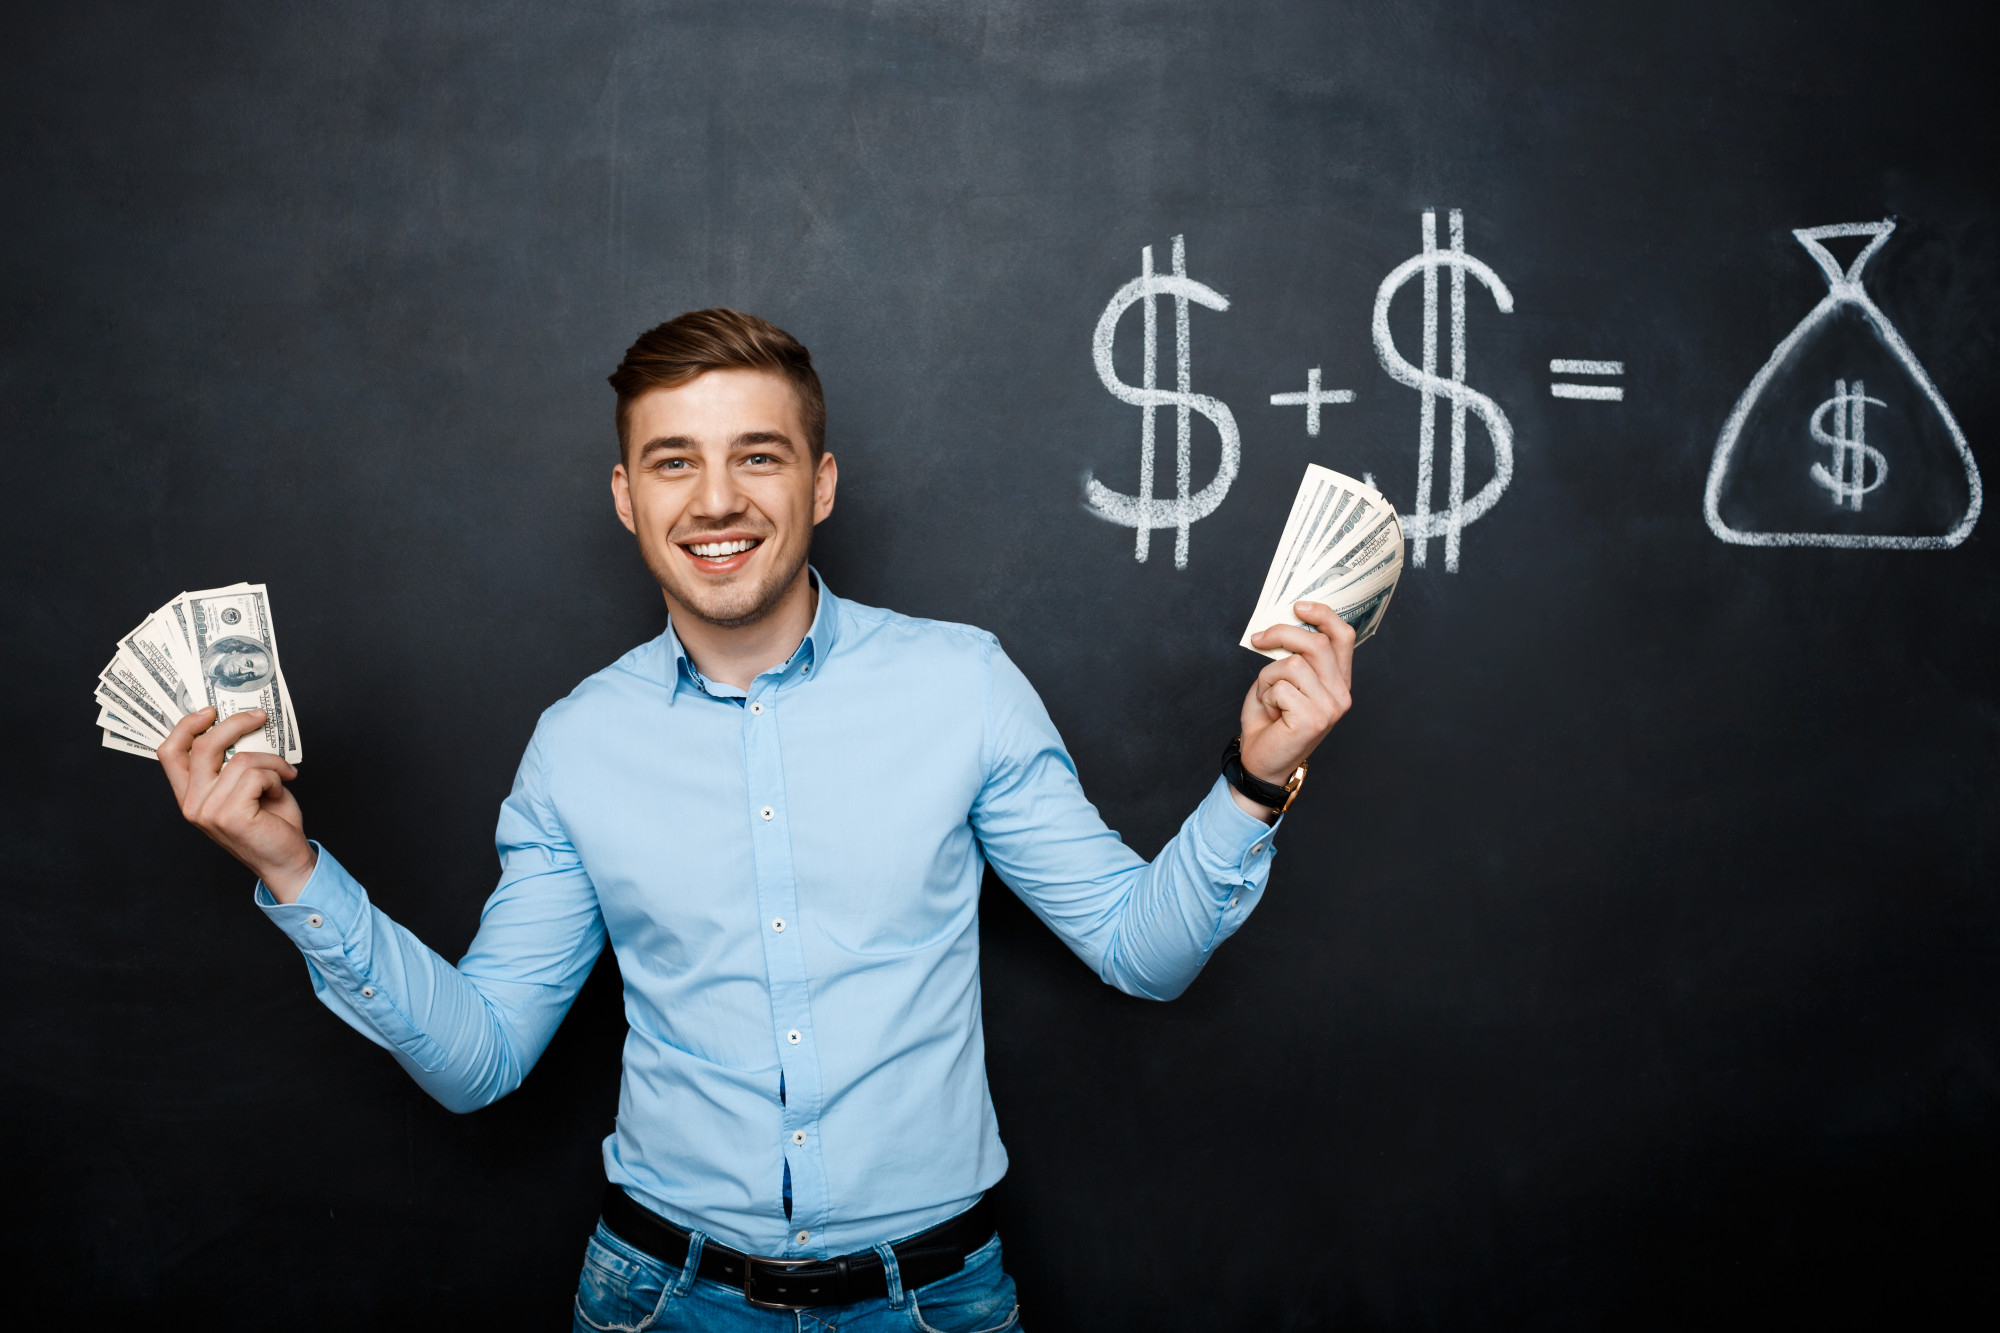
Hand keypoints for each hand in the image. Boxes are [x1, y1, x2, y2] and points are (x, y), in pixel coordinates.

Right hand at [158, 706, 316, 902]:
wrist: (287, 859)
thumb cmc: (270, 822)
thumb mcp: (245, 786)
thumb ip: (233, 762)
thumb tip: (242, 725)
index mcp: (190, 794)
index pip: (169, 753)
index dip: (186, 726)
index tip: (210, 710)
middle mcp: (192, 803)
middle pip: (203, 747)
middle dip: (235, 724)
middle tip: (260, 716)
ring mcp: (207, 811)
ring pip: (240, 760)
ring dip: (271, 762)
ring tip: (282, 776)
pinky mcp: (228, 815)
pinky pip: (256, 775)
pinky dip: (276, 777)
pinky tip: (278, 793)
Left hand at [1234, 602, 1355, 817]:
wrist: (1260, 760)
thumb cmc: (1270, 720)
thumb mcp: (1282, 679)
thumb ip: (1291, 655)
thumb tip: (1281, 624)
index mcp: (1337, 680)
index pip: (1343, 637)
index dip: (1323, 615)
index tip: (1298, 606)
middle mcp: (1341, 693)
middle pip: (1316, 643)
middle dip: (1281, 633)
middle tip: (1258, 639)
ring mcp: (1331, 707)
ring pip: (1292, 664)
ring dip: (1268, 677)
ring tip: (1269, 696)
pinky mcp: (1315, 718)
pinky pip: (1281, 686)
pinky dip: (1266, 694)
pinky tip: (1271, 711)